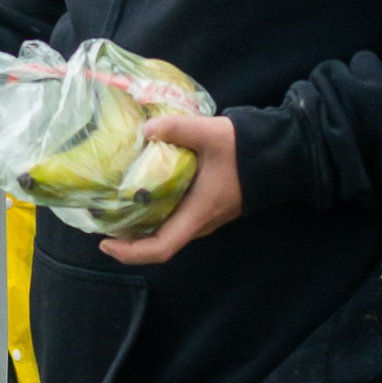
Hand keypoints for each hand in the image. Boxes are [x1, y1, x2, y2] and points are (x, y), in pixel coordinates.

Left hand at [98, 114, 242, 265]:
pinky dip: (154, 213)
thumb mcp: (209, 133)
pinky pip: (175, 218)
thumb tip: (144, 129)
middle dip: (128, 239)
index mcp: (197, 214)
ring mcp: (204, 217)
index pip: (161, 249)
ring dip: (140, 227)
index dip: (130, 253)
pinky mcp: (207, 206)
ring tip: (113, 206)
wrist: (280, 155)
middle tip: (101, 221)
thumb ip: (176, 129)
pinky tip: (140, 192)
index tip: (105, 242)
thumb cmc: (245, 150)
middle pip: (158, 244)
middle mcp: (199, 223)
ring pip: (167, 232)